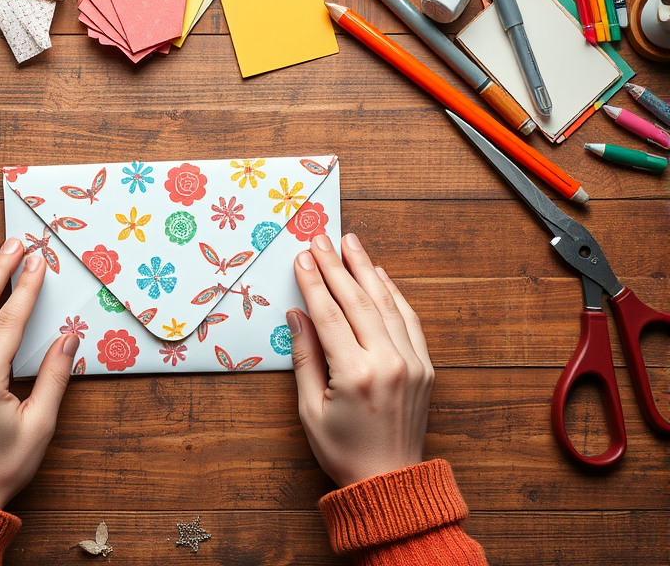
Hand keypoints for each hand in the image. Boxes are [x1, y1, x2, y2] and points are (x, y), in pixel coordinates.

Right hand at [288, 233, 434, 487]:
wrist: (389, 482)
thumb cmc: (343, 451)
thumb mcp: (310, 410)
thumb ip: (305, 358)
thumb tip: (298, 316)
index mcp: (356, 374)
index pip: (330, 315)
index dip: (313, 283)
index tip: (302, 258)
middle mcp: (389, 363)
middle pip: (359, 302)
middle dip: (337, 267)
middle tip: (321, 240)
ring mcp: (412, 363)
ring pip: (388, 304)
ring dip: (367, 271)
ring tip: (351, 244)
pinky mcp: (425, 368)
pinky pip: (409, 321)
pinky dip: (394, 295)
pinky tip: (380, 276)